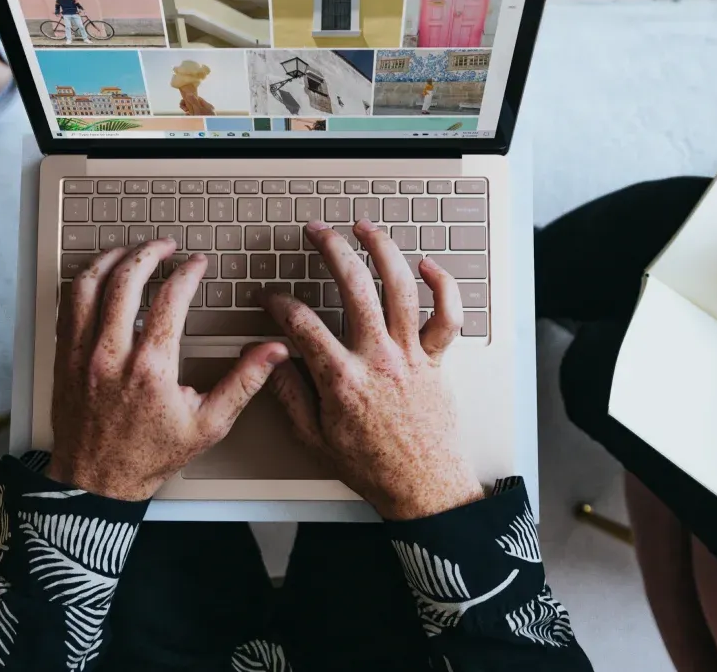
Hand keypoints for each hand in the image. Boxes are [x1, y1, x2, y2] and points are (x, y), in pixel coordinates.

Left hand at [49, 240, 288, 499]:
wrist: (97, 482)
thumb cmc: (149, 456)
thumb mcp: (208, 425)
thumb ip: (243, 382)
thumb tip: (273, 351)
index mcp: (150, 369)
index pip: (170, 300)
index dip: (187, 273)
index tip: (197, 264)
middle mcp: (111, 356)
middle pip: (125, 280)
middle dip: (149, 253)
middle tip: (166, 246)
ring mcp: (81, 354)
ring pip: (89, 285)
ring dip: (112, 259)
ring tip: (131, 251)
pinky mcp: (63, 358)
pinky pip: (67, 306)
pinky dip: (84, 282)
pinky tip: (99, 277)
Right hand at [262, 219, 481, 520]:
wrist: (423, 488)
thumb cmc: (372, 467)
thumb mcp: (314, 439)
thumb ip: (289, 395)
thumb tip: (270, 362)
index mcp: (342, 379)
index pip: (301, 323)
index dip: (279, 303)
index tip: (271, 298)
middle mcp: (379, 358)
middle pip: (354, 287)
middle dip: (331, 250)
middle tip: (317, 232)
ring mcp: (411, 355)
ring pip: (401, 287)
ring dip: (382, 251)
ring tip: (365, 228)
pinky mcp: (437, 360)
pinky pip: (447, 315)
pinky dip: (443, 286)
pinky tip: (426, 266)